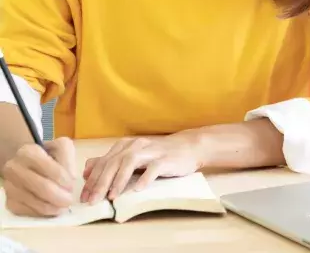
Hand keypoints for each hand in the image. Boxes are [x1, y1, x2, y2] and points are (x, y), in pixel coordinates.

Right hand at [1, 138, 76, 216]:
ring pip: (36, 203)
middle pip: (43, 188)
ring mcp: (10, 187)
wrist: (25, 164)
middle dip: (61, 197)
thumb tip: (70, 179)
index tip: (72, 184)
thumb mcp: (61, 148)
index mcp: (28, 152)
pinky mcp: (10, 202)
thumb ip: (68, 160)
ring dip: (54, 207)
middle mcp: (14, 169)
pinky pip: (29, 212)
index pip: (53, 170)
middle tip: (70, 200)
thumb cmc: (47, 155)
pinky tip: (51, 208)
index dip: (66, 180)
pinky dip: (43, 213)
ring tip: (63, 206)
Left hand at [81, 134, 201, 204]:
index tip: (84, 197)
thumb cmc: (158, 155)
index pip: (103, 162)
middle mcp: (136, 145)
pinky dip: (145, 178)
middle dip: (100, 182)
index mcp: (125, 145)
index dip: (92, 180)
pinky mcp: (166, 159)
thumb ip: (110, 161)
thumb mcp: (132, 156)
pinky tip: (138, 190)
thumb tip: (86, 170)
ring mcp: (152, 151)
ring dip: (119, 180)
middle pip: (114, 162)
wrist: (189, 147)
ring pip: (130, 162)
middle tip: (92, 201)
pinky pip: (154, 168)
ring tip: (111, 196)